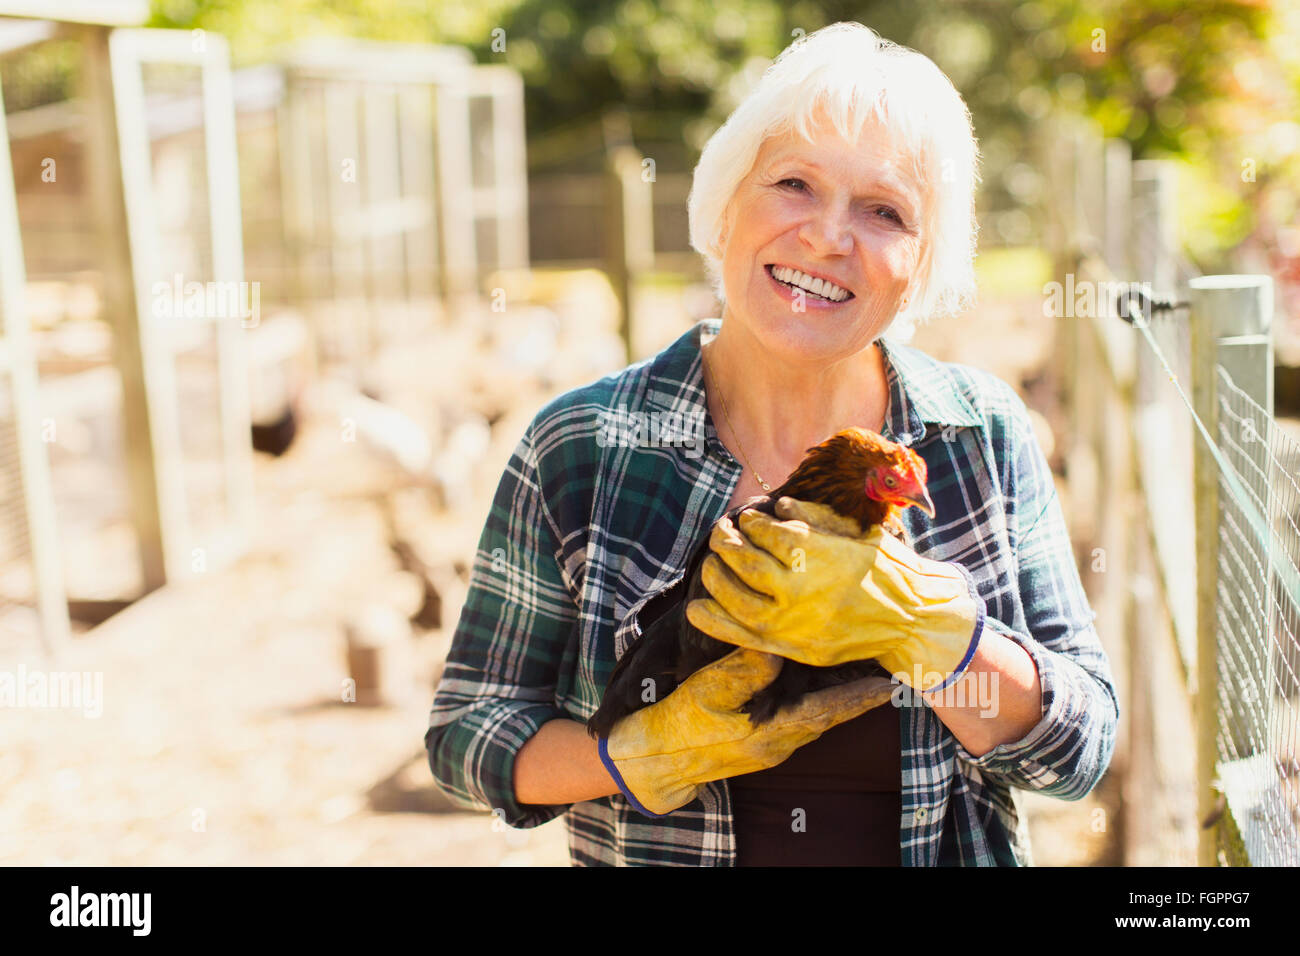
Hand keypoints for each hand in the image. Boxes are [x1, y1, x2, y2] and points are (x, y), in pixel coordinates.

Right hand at [598, 645, 894, 816]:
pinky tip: (815, 690)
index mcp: (772, 732)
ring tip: (860, 678)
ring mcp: (770, 749)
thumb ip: (745, 669)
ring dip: (838, 701)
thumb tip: (778, 647)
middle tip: (885, 675)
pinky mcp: (759, 747)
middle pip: (829, 718)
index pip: (828, 711)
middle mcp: (779, 745)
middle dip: (857, 698)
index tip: (889, 684)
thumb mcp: (708, 689)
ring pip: (815, 722)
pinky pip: (798, 725)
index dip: (860, 697)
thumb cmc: (679, 722)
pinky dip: (815, 706)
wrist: (653, 759)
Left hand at [685, 497, 983, 691]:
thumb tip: (777, 506)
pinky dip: (715, 621)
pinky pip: (744, 635)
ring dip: (716, 578)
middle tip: (718, 534)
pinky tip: (697, 608)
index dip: (751, 523)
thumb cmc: (887, 567)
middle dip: (725, 543)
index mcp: (815, 551)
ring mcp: (795, 620)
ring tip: (711, 566)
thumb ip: (813, 515)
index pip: (766, 532)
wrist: (915, 617)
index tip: (747, 519)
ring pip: (736, 597)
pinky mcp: (795, 647)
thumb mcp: (856, 531)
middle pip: (744, 561)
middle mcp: (800, 585)